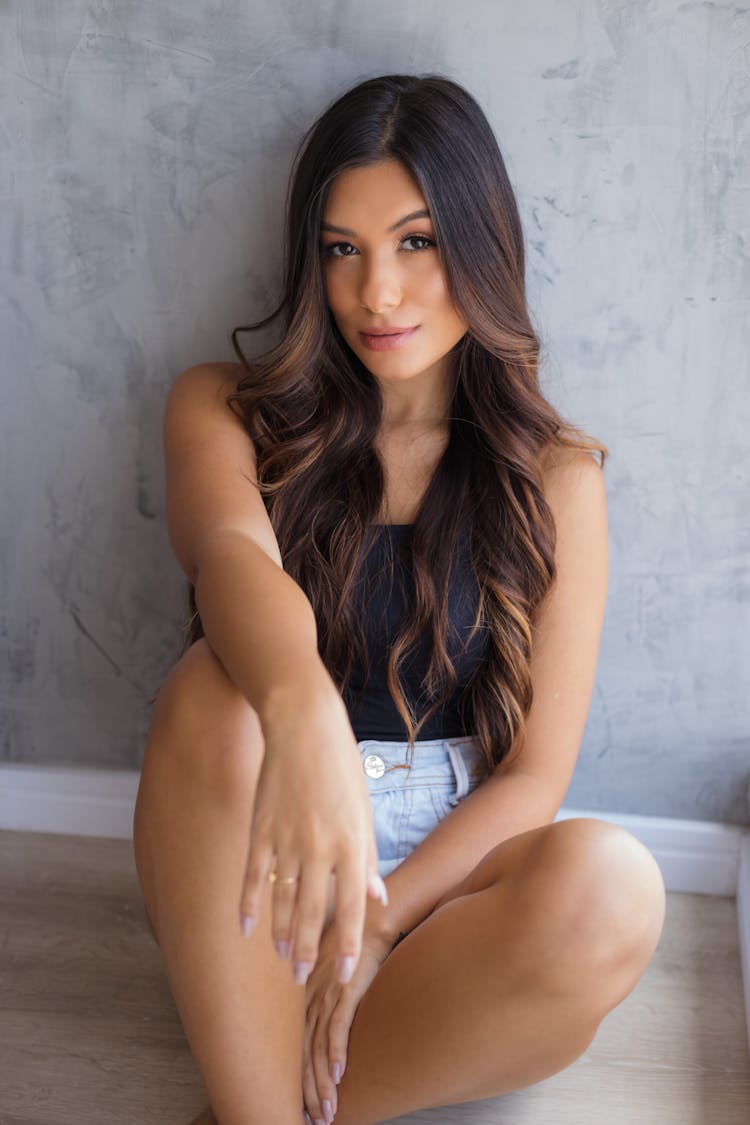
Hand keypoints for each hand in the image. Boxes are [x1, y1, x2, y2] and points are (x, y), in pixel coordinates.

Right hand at [238, 680, 386, 983]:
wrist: (303, 725)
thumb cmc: (341, 766)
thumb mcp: (364, 809)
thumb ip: (367, 857)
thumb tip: (376, 896)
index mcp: (351, 843)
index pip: (351, 908)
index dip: (348, 945)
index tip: (344, 975)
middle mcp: (319, 847)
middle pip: (311, 913)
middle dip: (307, 951)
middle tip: (301, 979)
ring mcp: (286, 839)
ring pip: (281, 901)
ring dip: (280, 934)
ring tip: (281, 958)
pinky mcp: (260, 828)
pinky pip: (254, 876)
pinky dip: (249, 904)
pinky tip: (246, 928)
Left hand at [302, 919, 393, 1123]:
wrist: (366, 923)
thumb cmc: (348, 950)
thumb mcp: (327, 978)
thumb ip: (321, 1001)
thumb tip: (324, 1028)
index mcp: (302, 1002)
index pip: (293, 1052)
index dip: (295, 1084)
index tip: (299, 1109)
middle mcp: (308, 1003)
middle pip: (302, 1058)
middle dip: (307, 1094)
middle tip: (314, 1121)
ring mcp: (325, 997)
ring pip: (318, 1050)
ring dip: (324, 1085)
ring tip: (328, 1112)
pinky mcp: (344, 991)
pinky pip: (338, 1027)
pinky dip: (337, 1053)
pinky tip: (340, 1075)